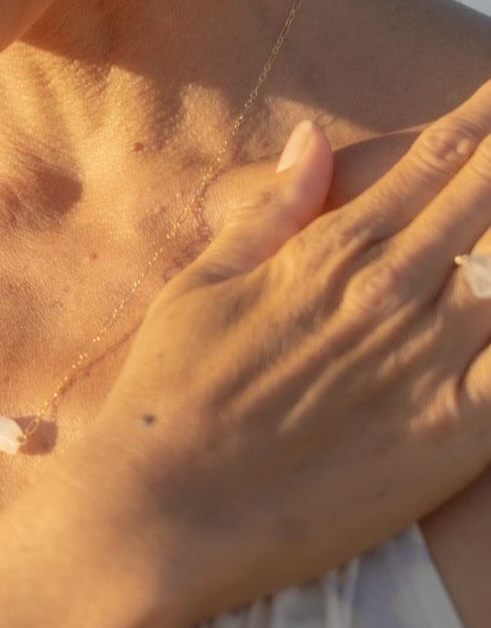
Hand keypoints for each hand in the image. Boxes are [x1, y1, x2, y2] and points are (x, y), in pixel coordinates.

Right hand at [78, 80, 490, 627]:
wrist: (167, 505)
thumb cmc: (172, 387)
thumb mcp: (202, 282)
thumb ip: (269, 210)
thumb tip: (311, 138)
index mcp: (326, 255)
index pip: (428, 167)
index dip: (478, 122)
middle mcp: (388, 295)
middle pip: (485, 202)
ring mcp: (426, 363)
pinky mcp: (451, 436)